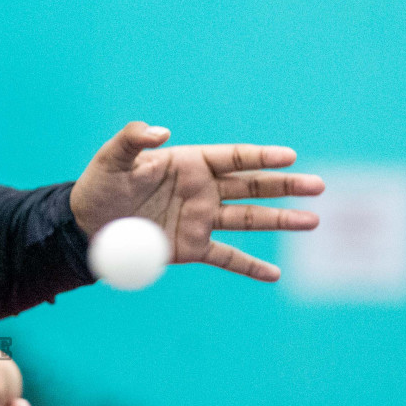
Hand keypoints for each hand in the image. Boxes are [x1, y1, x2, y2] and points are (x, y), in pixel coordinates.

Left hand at [68, 121, 324, 281]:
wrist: (86, 225)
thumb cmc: (101, 184)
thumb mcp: (112, 158)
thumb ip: (134, 139)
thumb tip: (161, 131)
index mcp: (189, 163)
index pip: (234, 158)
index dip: (261, 156)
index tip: (290, 156)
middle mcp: (202, 190)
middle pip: (252, 187)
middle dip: (286, 186)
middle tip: (319, 186)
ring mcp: (200, 220)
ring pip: (249, 220)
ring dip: (281, 221)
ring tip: (313, 222)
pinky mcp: (192, 247)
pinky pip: (227, 258)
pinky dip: (250, 266)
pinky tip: (275, 274)